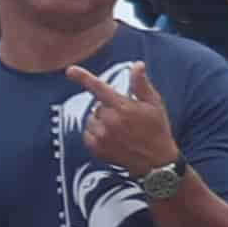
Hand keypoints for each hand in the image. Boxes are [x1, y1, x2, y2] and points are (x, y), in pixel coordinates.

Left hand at [64, 61, 178, 177]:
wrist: (156, 162)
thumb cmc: (157, 129)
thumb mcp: (154, 104)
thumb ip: (141, 84)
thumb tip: (137, 65)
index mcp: (123, 107)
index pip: (99, 88)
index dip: (83, 78)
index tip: (70, 70)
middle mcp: (110, 121)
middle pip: (98, 105)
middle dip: (109, 108)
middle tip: (127, 117)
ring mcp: (102, 136)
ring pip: (92, 119)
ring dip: (101, 121)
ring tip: (121, 129)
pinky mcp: (96, 148)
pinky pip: (88, 133)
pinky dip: (96, 133)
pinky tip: (113, 138)